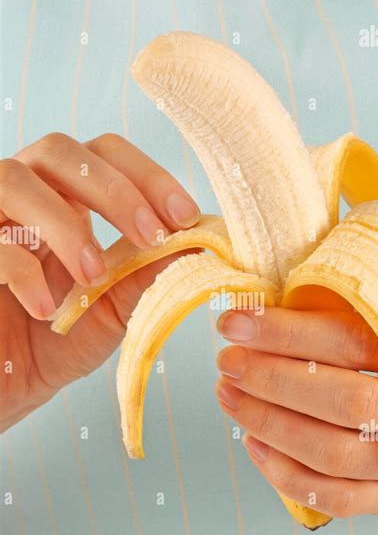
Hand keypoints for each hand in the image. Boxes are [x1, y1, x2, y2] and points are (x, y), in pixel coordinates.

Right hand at [0, 132, 199, 430]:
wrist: (4, 384)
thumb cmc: (56, 342)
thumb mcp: (112, 311)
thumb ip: (146, 276)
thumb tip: (200, 244)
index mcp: (64, 199)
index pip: (105, 154)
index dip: (148, 176)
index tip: (186, 217)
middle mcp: (23, 196)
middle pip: (60, 150)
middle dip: (114, 190)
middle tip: (151, 236)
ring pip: (14, 178)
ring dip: (65, 224)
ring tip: (93, 275)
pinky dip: (22, 268)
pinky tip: (45, 309)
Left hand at [215, 306, 377, 519]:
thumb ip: (369, 318)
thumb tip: (284, 296)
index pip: (351, 342)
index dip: (287, 331)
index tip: (237, 321)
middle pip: (341, 400)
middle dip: (271, 378)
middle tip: (228, 360)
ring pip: (331, 453)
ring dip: (268, 423)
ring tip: (230, 395)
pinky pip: (336, 498)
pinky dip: (285, 475)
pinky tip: (254, 445)